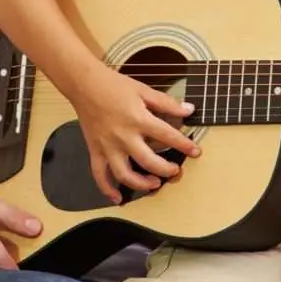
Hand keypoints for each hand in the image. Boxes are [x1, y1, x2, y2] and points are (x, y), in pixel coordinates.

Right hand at [72, 67, 200, 203]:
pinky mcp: (95, 150)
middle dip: (165, 169)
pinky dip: (107, 189)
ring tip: (154, 184)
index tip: (196, 151)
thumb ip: (166, 102)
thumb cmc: (113, 85)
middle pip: (148, 161)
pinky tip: (118, 198)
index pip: (167, 136)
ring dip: (141, 184)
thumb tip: (188, 110)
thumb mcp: (143, 89)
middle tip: (175, 170)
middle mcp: (123, 136)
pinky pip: (100, 175)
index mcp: (137, 119)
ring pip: (124, 174)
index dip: (184, 145)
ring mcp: (108, 146)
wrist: (84, 84)